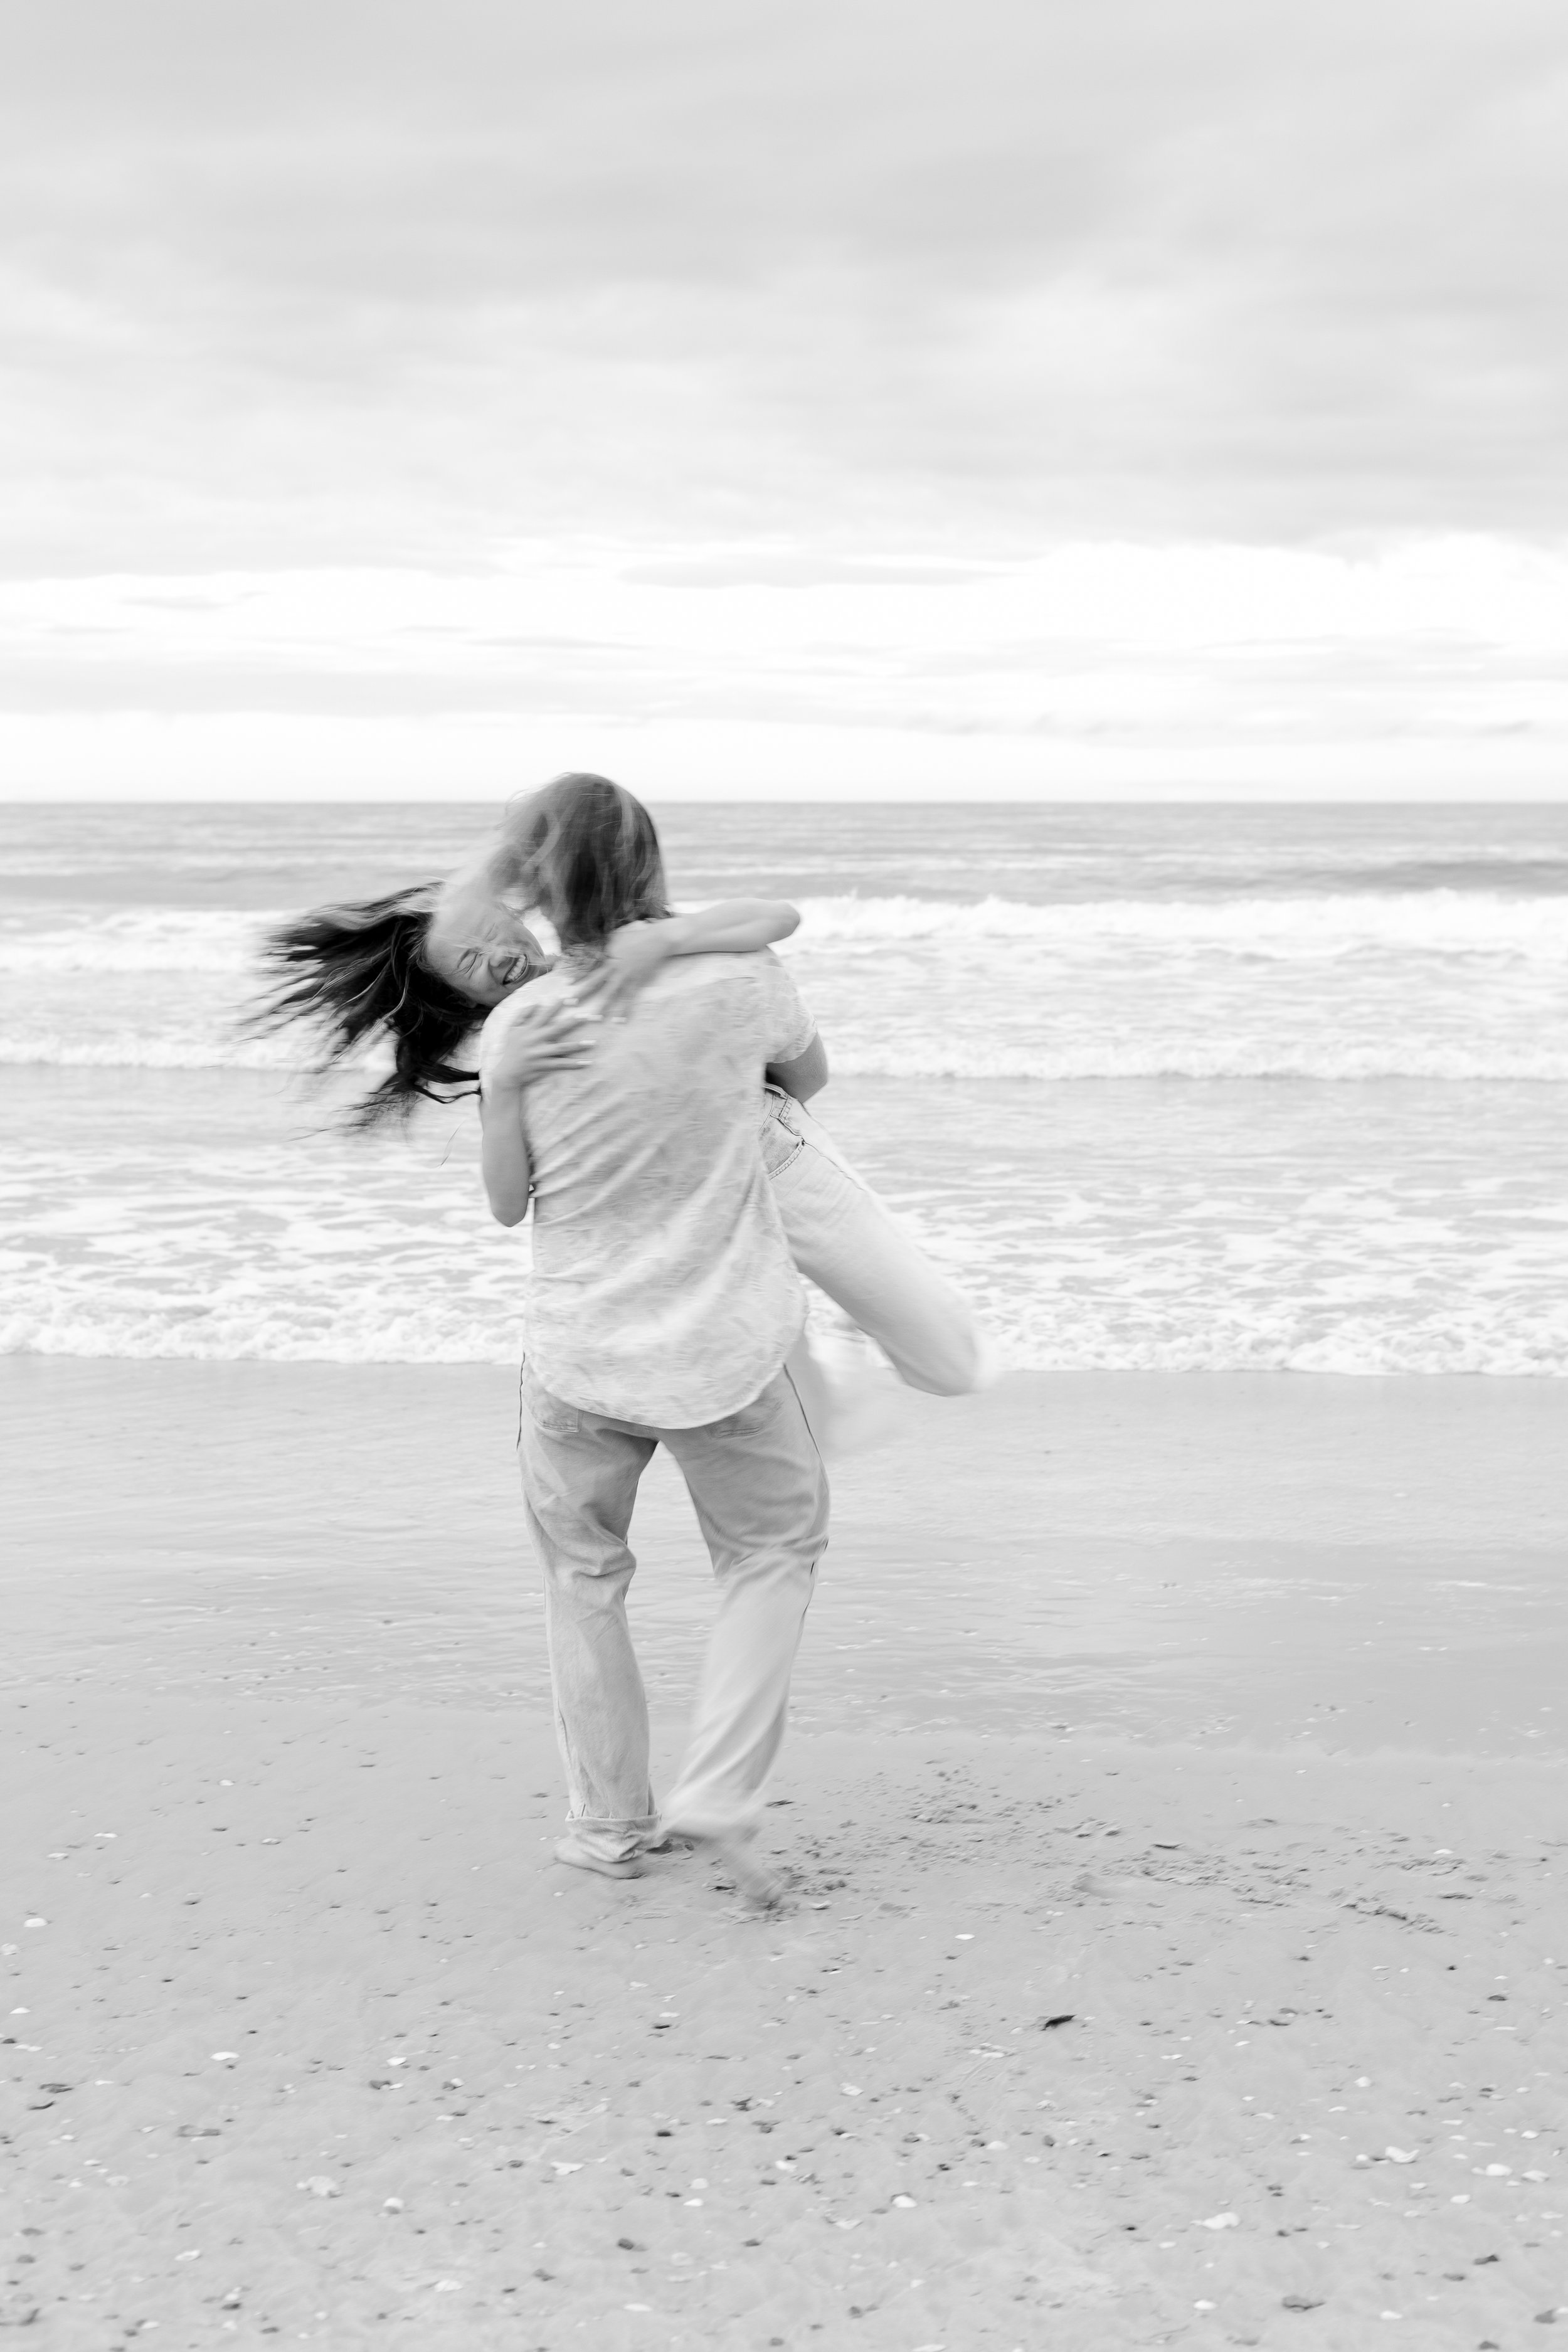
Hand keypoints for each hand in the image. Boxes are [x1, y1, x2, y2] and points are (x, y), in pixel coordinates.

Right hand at [479, 996, 595, 1094]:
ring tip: (593, 1043)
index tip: (569, 997)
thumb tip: (536, 1002)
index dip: (556, 1006)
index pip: (545, 1014)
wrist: (507, 1073)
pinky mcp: (544, 1066)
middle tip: (586, 1016)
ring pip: (562, 1048)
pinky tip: (587, 1062)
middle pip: (557, 1028)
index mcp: (529, 1029)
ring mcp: (540, 1053)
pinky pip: (561, 1064)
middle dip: (572, 1022)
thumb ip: (522, 1014)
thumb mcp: (512, 1029)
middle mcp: (536, 1040)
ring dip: (578, 1045)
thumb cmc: (511, 1049)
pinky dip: (574, 1064)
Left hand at [570, 920, 676, 1019]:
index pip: (589, 967)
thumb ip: (606, 944)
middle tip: (570, 1004)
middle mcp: (614, 967)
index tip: (567, 984)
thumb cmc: (637, 935)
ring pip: (611, 993)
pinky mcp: (637, 981)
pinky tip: (621, 1020)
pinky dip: (626, 1010)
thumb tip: (596, 949)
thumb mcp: (617, 936)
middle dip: (581, 993)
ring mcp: (626, 975)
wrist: (657, 939)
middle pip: (595, 982)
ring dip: (603, 1006)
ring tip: (595, 1018)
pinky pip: (630, 999)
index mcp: (607, 955)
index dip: (578, 975)